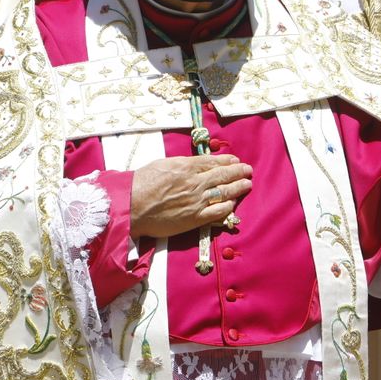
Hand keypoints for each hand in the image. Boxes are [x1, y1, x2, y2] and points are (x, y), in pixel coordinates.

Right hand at [130, 154, 252, 239]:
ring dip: (238, 187)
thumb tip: (194, 164)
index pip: (212, 162)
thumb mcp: (162, 164)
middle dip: (238, 172)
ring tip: (247, 184)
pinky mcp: (195, 218)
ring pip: (224, 192)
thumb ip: (181, 164)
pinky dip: (227, 207)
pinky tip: (233, 204)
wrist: (132, 206)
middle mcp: (195, 183)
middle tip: (248, 170)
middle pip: (222, 175)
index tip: (235, 161)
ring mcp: (197, 201)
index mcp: (186, 167)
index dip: (227, 161)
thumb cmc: (141, 183)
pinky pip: (217, 212)